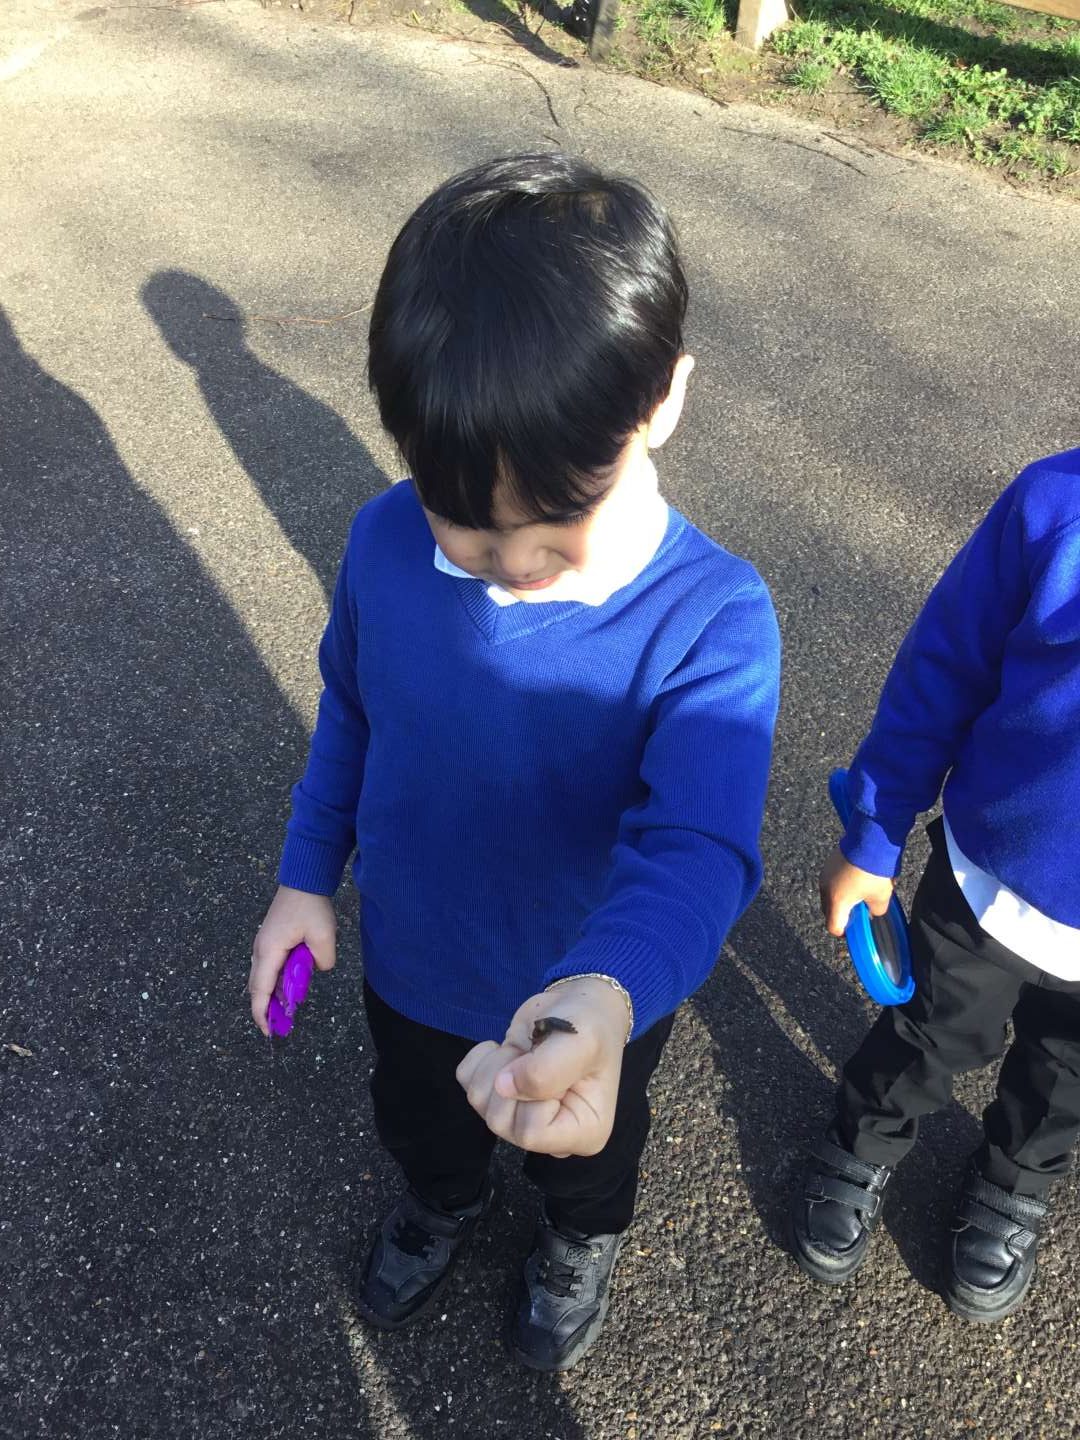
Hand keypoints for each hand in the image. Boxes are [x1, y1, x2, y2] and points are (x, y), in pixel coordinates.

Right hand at [248, 885, 336, 1034]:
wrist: (302, 880)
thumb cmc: (310, 906)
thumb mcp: (324, 936)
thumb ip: (323, 960)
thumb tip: (317, 970)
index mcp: (270, 951)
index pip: (261, 990)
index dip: (262, 1013)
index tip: (268, 1031)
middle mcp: (261, 950)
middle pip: (258, 987)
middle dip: (266, 1009)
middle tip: (280, 1027)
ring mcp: (264, 945)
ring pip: (264, 977)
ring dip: (273, 995)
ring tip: (287, 1011)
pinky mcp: (271, 940)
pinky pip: (270, 967)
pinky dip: (276, 981)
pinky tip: (290, 988)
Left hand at [455, 980, 630, 1158]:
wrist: (577, 1004)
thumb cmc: (590, 1024)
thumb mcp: (582, 1041)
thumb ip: (546, 1070)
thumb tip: (501, 1087)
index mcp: (583, 1133)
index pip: (532, 1133)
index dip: (531, 1093)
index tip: (552, 1064)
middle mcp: (551, 1136)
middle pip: (499, 1122)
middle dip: (509, 1076)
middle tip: (536, 1052)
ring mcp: (520, 1119)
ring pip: (479, 1103)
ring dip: (495, 1064)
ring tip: (526, 1051)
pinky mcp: (497, 1096)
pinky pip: (467, 1082)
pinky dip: (480, 1058)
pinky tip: (510, 1050)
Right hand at [819, 847, 894, 937]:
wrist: (870, 840)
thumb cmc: (874, 871)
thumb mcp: (882, 897)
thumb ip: (876, 911)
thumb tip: (872, 912)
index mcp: (836, 902)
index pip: (833, 927)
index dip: (844, 932)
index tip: (854, 930)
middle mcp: (826, 889)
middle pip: (829, 911)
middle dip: (842, 915)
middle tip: (858, 912)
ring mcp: (825, 874)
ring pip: (829, 895)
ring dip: (841, 898)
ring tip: (858, 893)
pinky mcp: (829, 862)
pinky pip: (832, 880)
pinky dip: (841, 884)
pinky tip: (856, 878)